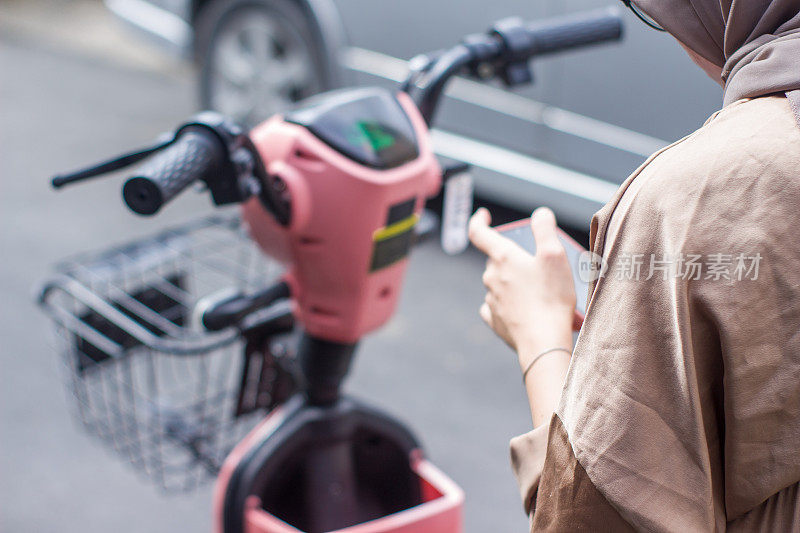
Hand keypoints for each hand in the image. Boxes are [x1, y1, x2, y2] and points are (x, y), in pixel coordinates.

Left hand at [469, 207, 575, 365]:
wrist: (543, 341)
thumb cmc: (551, 297)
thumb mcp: (554, 254)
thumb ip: (545, 229)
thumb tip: (540, 213)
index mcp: (503, 258)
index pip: (478, 233)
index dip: (479, 221)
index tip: (484, 216)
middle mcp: (491, 277)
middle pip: (498, 260)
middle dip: (515, 259)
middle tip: (541, 267)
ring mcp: (491, 300)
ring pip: (501, 284)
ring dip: (519, 285)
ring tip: (547, 295)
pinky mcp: (495, 320)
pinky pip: (499, 306)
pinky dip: (511, 304)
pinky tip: (528, 310)